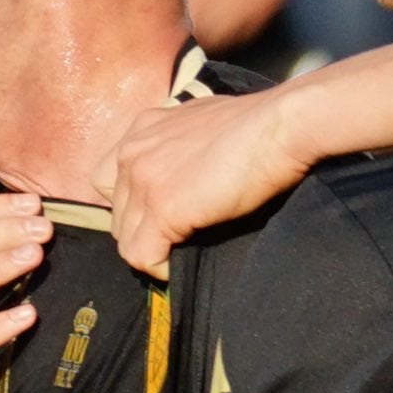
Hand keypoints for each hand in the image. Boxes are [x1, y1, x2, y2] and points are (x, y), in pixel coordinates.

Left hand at [112, 85, 314, 280]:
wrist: (280, 127)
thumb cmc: (260, 124)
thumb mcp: (206, 124)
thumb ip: (184, 144)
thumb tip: (193, 168)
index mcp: (143, 128)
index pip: (112, 179)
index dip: (136, 204)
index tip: (167, 214)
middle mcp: (132, 151)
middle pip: (117, 213)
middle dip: (144, 231)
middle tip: (177, 239)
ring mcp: (143, 180)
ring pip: (125, 237)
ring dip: (152, 250)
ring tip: (182, 251)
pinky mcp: (162, 209)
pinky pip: (141, 256)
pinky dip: (159, 268)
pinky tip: (181, 264)